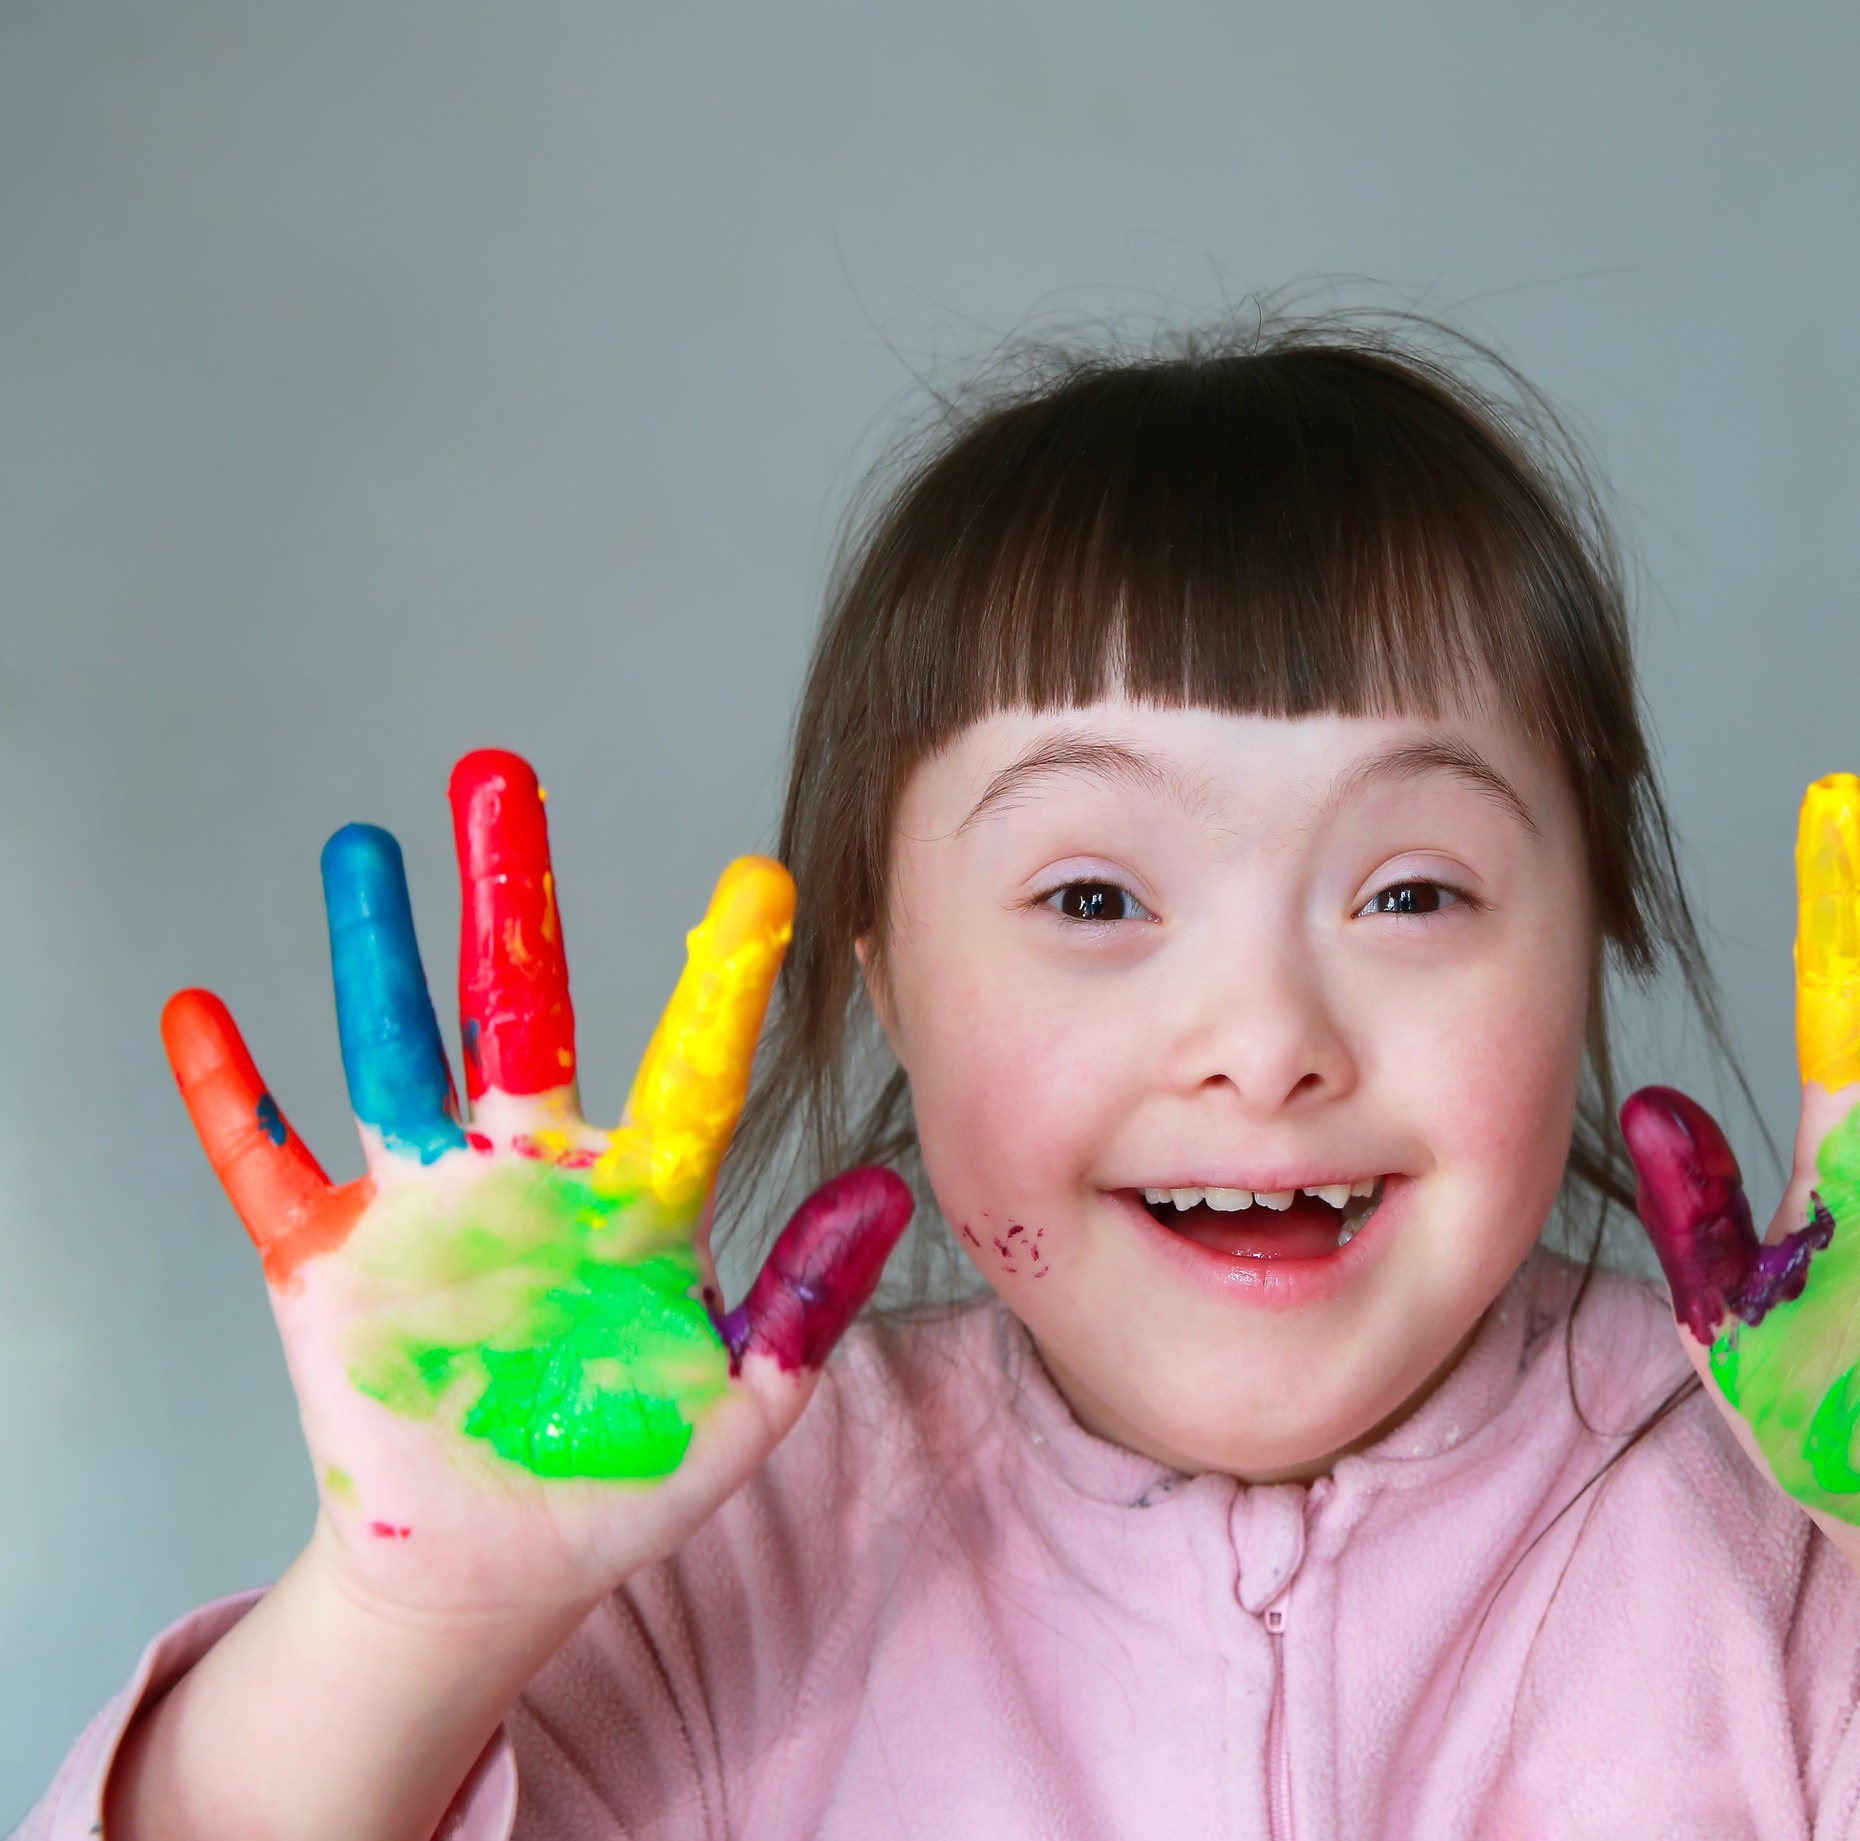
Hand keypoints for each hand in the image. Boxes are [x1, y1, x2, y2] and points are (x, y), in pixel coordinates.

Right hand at [162, 749, 910, 1621]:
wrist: (499, 1567)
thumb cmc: (624, 1482)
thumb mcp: (742, 1403)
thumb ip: (805, 1301)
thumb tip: (886, 1191)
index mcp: (637, 1200)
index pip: (690, 1069)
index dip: (723, 978)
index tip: (760, 877)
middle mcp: (528, 1173)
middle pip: (519, 1008)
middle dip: (510, 896)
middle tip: (499, 772)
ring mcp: (425, 1207)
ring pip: (392, 1051)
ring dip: (372, 954)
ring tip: (363, 846)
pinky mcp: (327, 1263)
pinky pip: (267, 1167)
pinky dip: (231, 1097)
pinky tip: (200, 1014)